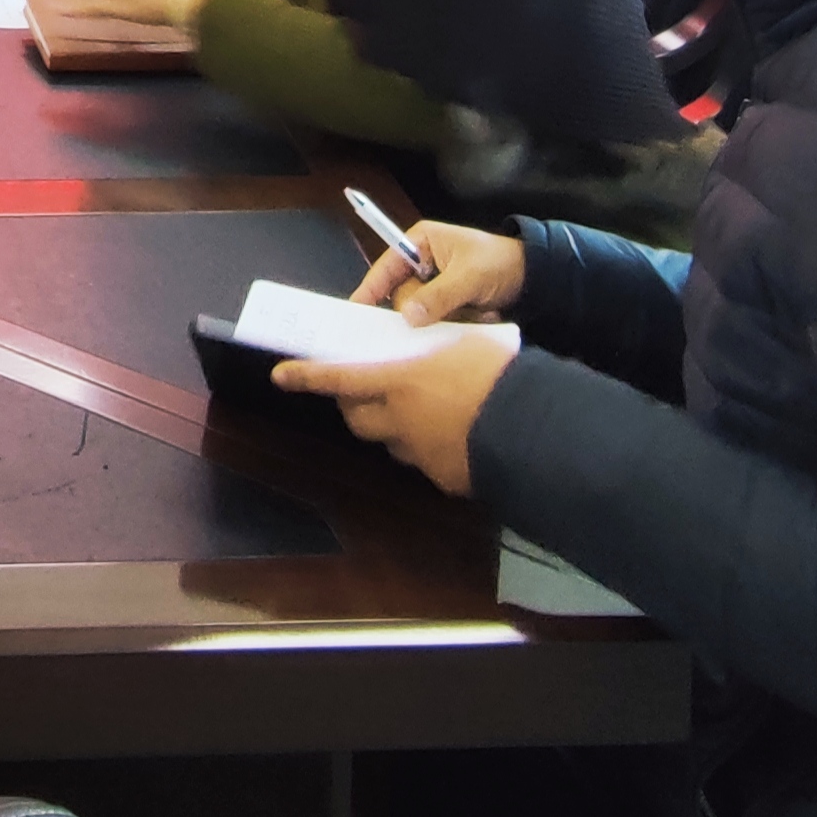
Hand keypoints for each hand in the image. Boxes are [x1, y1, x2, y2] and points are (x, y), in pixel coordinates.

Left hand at [271, 335, 511, 493]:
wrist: (535, 428)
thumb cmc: (501, 373)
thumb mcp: (470, 340)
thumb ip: (441, 343)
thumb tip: (440, 339)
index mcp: (400, 382)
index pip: (338, 378)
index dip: (306, 376)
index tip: (281, 375)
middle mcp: (400, 420)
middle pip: (357, 418)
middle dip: (353, 406)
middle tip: (361, 393)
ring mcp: (419, 453)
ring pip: (390, 442)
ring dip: (392, 427)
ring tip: (420, 411)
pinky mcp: (441, 477)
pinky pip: (424, 461)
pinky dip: (429, 448)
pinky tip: (454, 436)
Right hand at [346, 220, 524, 324]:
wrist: (535, 278)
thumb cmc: (500, 264)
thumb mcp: (469, 277)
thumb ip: (438, 296)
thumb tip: (407, 317)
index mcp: (421, 243)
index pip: (386, 267)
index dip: (371, 289)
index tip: (356, 311)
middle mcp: (422, 263)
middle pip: (403, 296)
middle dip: (426, 308)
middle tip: (454, 309)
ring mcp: (434, 285)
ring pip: (420, 312)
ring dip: (445, 317)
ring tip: (473, 311)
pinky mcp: (446, 304)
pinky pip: (436, 320)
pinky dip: (454, 322)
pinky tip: (476, 316)